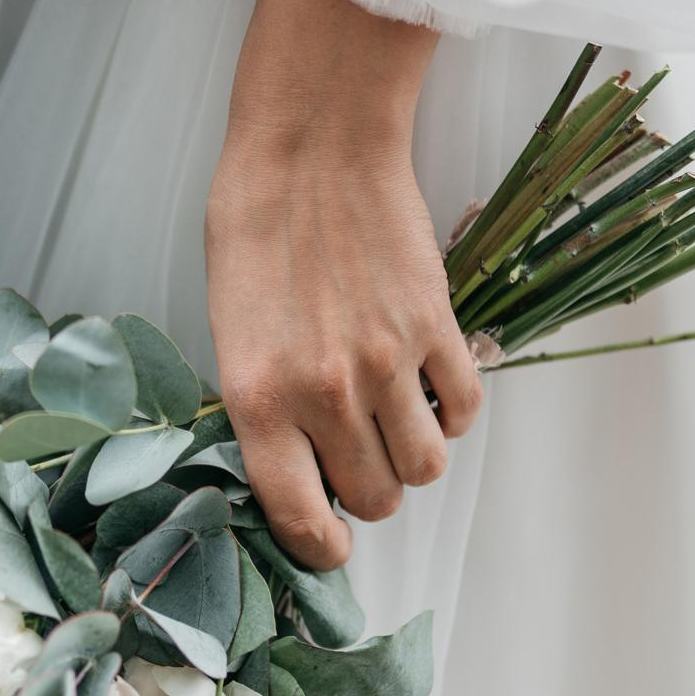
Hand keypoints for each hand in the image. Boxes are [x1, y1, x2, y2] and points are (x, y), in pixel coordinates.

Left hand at [206, 0, 481, 570]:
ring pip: (425, 468)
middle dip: (367, 492)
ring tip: (394, 422)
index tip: (329, 546)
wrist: (310, 149)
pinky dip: (450, 410)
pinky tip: (427, 384)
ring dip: (412, 458)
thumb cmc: (253, 232)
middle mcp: (323, 394)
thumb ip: (266, 408)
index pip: (298, 515)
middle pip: (375, 498)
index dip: (318, 546)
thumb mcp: (230, 333)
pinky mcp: (436, 328)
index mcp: (258, 399)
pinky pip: (464, 409)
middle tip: (356, 460)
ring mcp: (386, 363)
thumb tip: (303, 467)